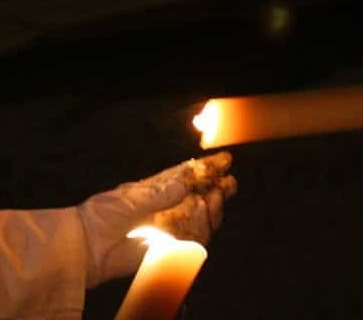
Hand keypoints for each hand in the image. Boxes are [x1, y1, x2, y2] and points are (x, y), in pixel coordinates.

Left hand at [77, 151, 235, 287]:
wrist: (86, 248)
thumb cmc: (103, 215)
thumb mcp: (130, 198)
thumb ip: (159, 194)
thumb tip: (186, 184)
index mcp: (157, 190)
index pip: (187, 176)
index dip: (207, 169)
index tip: (225, 160)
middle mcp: (167, 207)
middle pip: (200, 198)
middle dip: (218, 190)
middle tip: (229, 183)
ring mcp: (169, 228)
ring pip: (202, 219)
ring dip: (213, 208)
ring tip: (217, 196)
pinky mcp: (168, 249)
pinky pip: (192, 240)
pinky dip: (202, 227)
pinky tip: (204, 213)